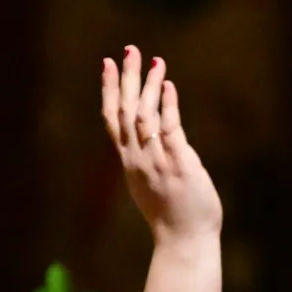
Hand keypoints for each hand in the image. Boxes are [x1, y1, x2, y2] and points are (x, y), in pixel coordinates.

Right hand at [102, 45, 222, 244]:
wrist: (184, 241)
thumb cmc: (175, 218)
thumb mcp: (155, 186)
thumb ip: (154, 163)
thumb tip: (165, 146)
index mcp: (130, 163)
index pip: (112, 120)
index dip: (109, 90)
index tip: (107, 65)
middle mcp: (138, 158)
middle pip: (124, 111)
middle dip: (125, 78)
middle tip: (128, 50)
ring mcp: (157, 161)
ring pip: (144, 115)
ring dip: (148, 86)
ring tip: (154, 61)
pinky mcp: (178, 164)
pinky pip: (170, 128)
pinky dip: (168, 105)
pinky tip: (168, 86)